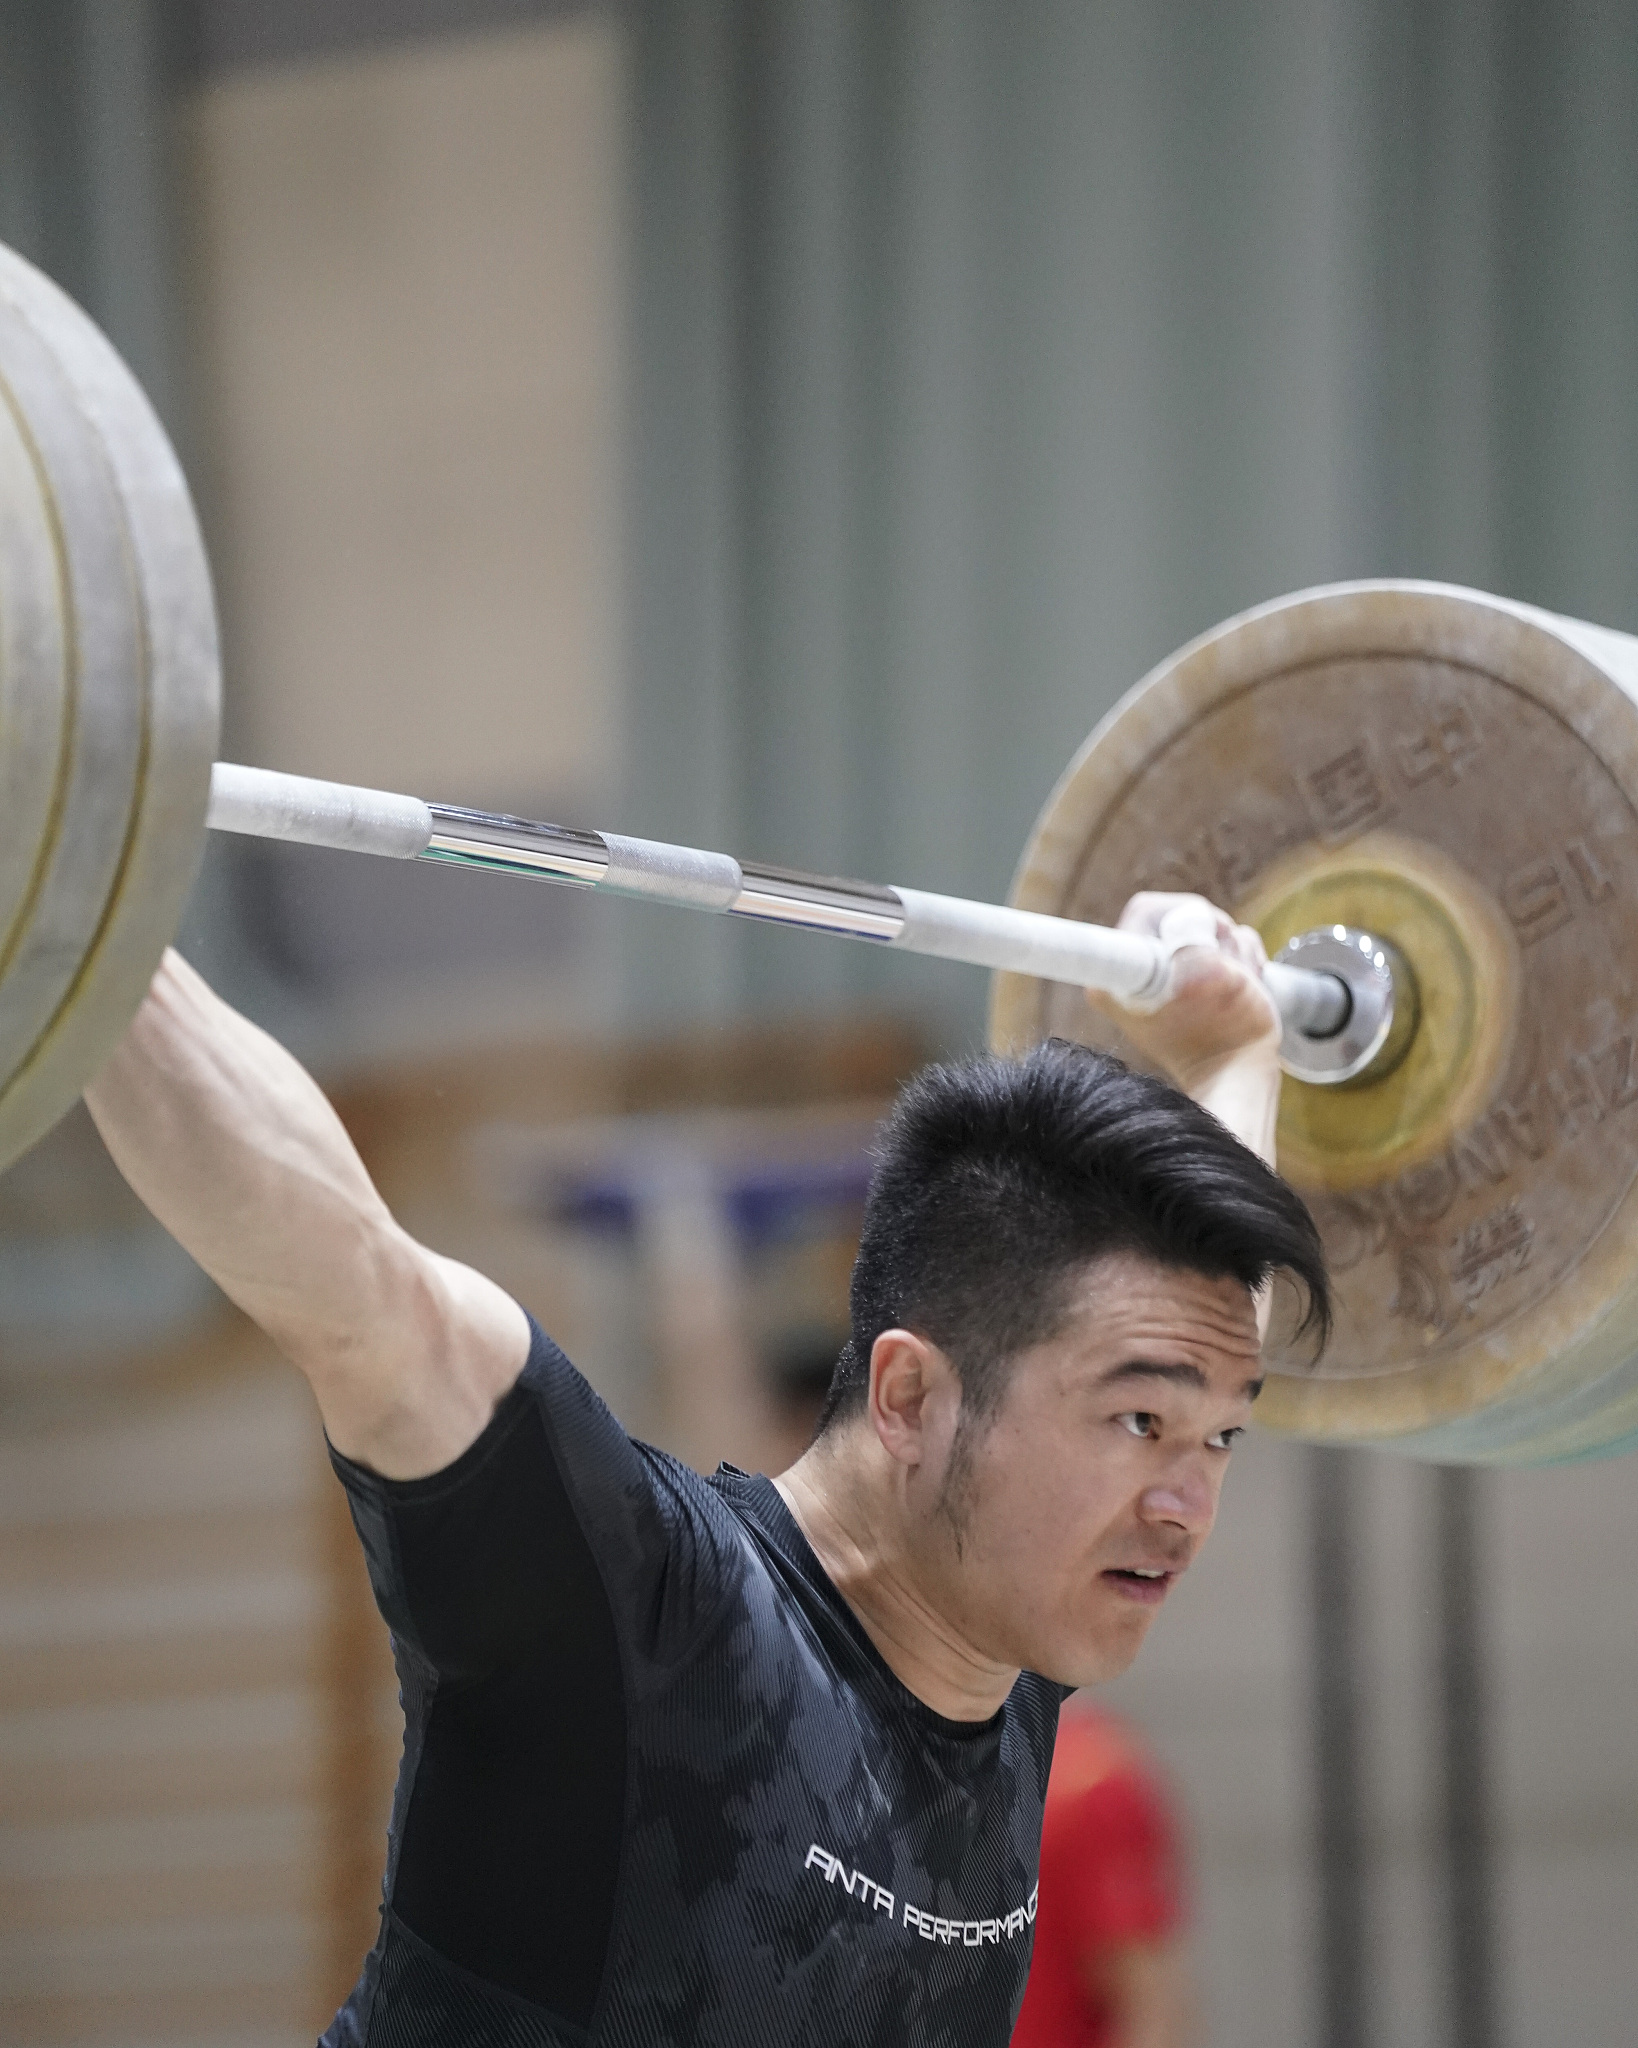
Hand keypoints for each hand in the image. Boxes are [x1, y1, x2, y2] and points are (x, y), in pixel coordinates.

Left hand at [1090, 893, 1281, 1174]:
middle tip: (1229, 965)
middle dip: (1216, 934)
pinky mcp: (1180, 983)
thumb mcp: (1214, 977)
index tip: (1198, 945)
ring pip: (1203, 930)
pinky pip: (1213, 948)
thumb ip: (1193, 939)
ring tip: (1236, 984)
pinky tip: (1240, 987)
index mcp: (1119, 973)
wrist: (1237, 1076)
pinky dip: (1236, 961)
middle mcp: (1130, 972)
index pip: (1147, 910)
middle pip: (1179, 915)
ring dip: (1231, 950)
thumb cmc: (1225, 1033)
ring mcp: (1157, 977)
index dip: (1182, 915)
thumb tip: (1190, 921)